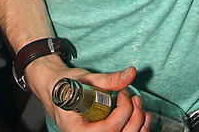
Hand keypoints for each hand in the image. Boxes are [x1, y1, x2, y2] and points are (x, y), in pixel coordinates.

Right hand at [26, 59, 148, 131]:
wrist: (56, 90)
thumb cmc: (67, 85)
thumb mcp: (86, 79)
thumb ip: (110, 79)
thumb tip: (132, 72)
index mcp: (76, 129)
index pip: (108, 129)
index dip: (123, 111)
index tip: (123, 94)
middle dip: (134, 117)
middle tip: (134, 98)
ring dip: (138, 125)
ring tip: (139, 107)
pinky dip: (136, 129)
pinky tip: (141, 117)